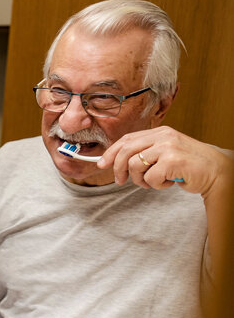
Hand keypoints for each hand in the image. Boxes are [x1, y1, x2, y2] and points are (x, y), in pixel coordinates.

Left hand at [99, 126, 233, 198]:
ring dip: (140, 180)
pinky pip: (150, 178)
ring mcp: (168, 147)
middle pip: (126, 151)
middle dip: (118, 169)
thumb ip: (146, 152)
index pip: (127, 139)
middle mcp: (163, 136)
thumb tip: (117, 161)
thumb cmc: (189, 165)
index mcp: (160, 132)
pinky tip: (168, 183)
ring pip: (135, 166)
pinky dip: (156, 185)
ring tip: (153, 182)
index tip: (101, 163)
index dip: (111, 152)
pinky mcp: (173, 161)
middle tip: (120, 181)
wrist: (216, 171)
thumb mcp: (166, 152)